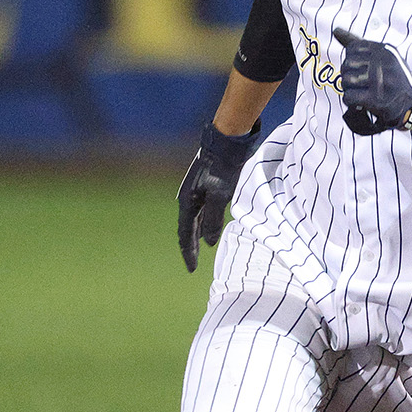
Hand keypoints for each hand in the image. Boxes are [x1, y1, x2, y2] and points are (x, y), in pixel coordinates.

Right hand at [177, 119, 259, 271]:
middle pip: (187, 230)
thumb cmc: (223, 168)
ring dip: (197, 237)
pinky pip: (201, 213)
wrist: (226, 143)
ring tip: (200, 251)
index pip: (185, 235)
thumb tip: (209, 242)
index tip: (192, 269)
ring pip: (194, 221)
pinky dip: (203, 225)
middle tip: (193, 265)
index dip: (189, 253)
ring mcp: (196, 193)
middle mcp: (188, 199)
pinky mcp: (205, 188)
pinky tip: (208, 230)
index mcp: (188, 202)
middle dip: (191, 248)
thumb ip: (213, 220)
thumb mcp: (220, 195)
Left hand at [333, 27, 411, 135]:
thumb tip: (335, 30)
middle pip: (346, 65)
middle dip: (349, 77)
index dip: (353, 62)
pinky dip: (352, 102)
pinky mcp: (376, 99)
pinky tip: (361, 103)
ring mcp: (380, 81)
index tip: (364, 71)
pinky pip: (349, 97)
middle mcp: (384, 62)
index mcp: (384, 49)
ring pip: (346, 81)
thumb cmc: (393, 78)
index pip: (352, 49)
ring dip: (350, 90)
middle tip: (362, 85)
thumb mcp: (381, 56)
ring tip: (361, 93)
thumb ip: (357, 43)